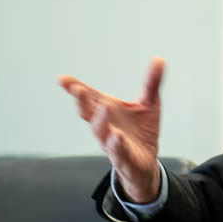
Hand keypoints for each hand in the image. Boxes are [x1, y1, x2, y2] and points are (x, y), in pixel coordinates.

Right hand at [58, 57, 164, 202]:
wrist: (146, 162)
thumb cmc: (142, 130)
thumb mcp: (150, 103)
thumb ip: (151, 82)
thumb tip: (159, 59)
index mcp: (108, 110)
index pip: (89, 97)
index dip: (75, 88)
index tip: (63, 79)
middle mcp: (106, 125)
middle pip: (89, 112)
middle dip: (82, 101)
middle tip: (78, 89)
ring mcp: (112, 142)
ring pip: (101, 132)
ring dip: (100, 121)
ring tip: (104, 107)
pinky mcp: (125, 157)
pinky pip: (118, 151)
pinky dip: (116, 144)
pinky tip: (117, 136)